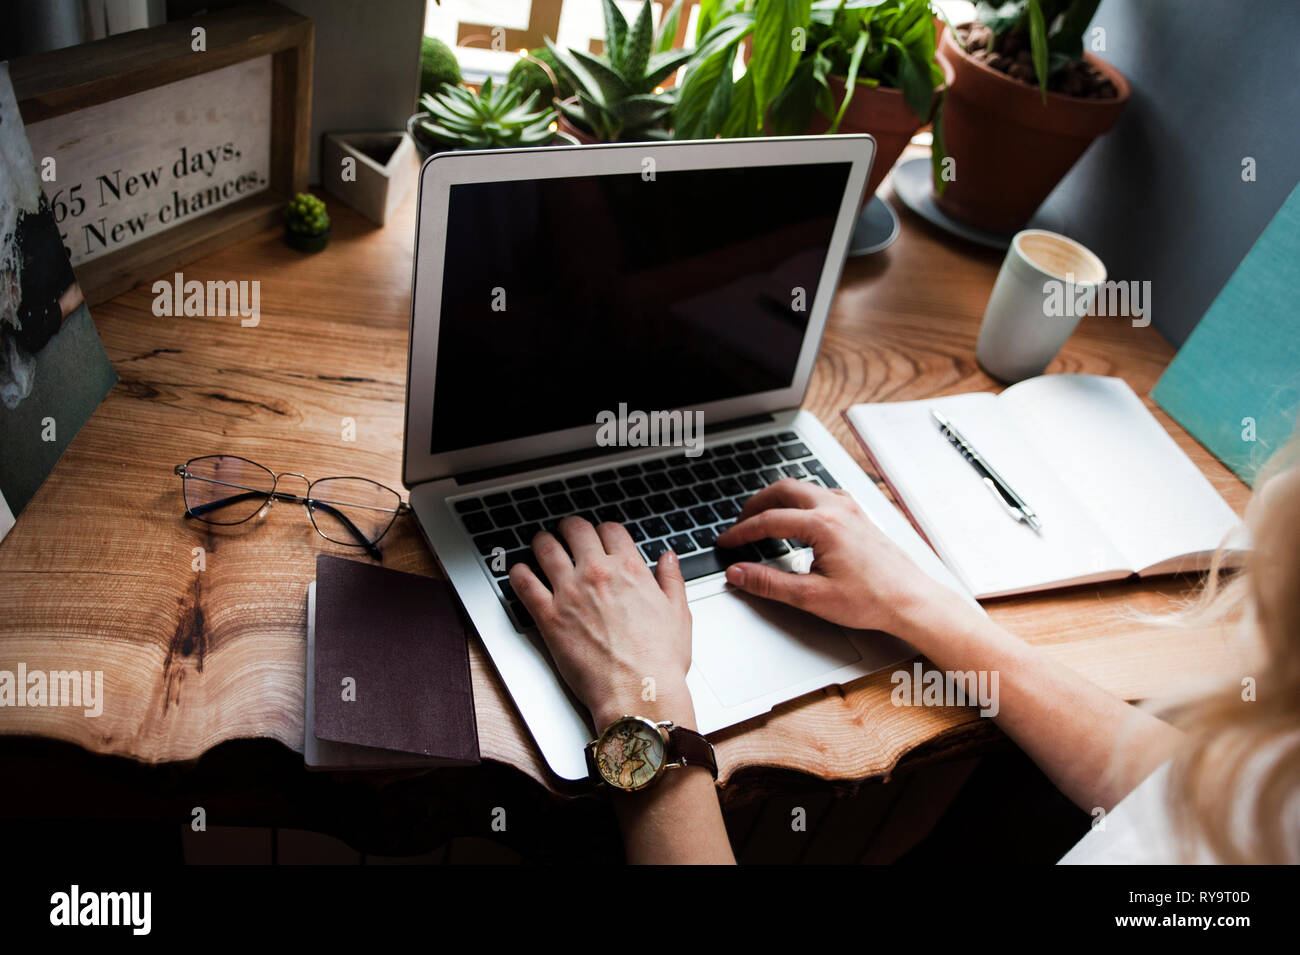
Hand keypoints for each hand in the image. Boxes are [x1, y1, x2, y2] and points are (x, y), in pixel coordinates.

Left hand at [509, 516, 694, 729]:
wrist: (639, 691)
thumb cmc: (659, 660)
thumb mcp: (678, 614)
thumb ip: (671, 580)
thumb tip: (668, 558)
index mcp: (630, 570)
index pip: (610, 530)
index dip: (604, 531)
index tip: (600, 537)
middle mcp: (598, 574)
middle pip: (576, 530)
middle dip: (570, 529)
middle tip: (567, 534)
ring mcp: (570, 593)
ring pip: (546, 548)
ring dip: (542, 542)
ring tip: (541, 545)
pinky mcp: (549, 617)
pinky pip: (524, 584)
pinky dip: (519, 573)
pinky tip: (520, 572)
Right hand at [714, 479, 972, 637]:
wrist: (911, 601)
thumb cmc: (872, 599)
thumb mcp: (811, 596)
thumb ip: (769, 583)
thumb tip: (739, 573)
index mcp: (822, 525)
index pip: (768, 520)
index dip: (741, 532)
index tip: (726, 542)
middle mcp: (836, 509)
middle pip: (783, 490)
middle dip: (756, 504)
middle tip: (739, 522)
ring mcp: (849, 509)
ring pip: (804, 488)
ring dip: (778, 499)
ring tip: (762, 517)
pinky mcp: (858, 516)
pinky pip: (822, 495)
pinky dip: (801, 501)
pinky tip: (799, 517)